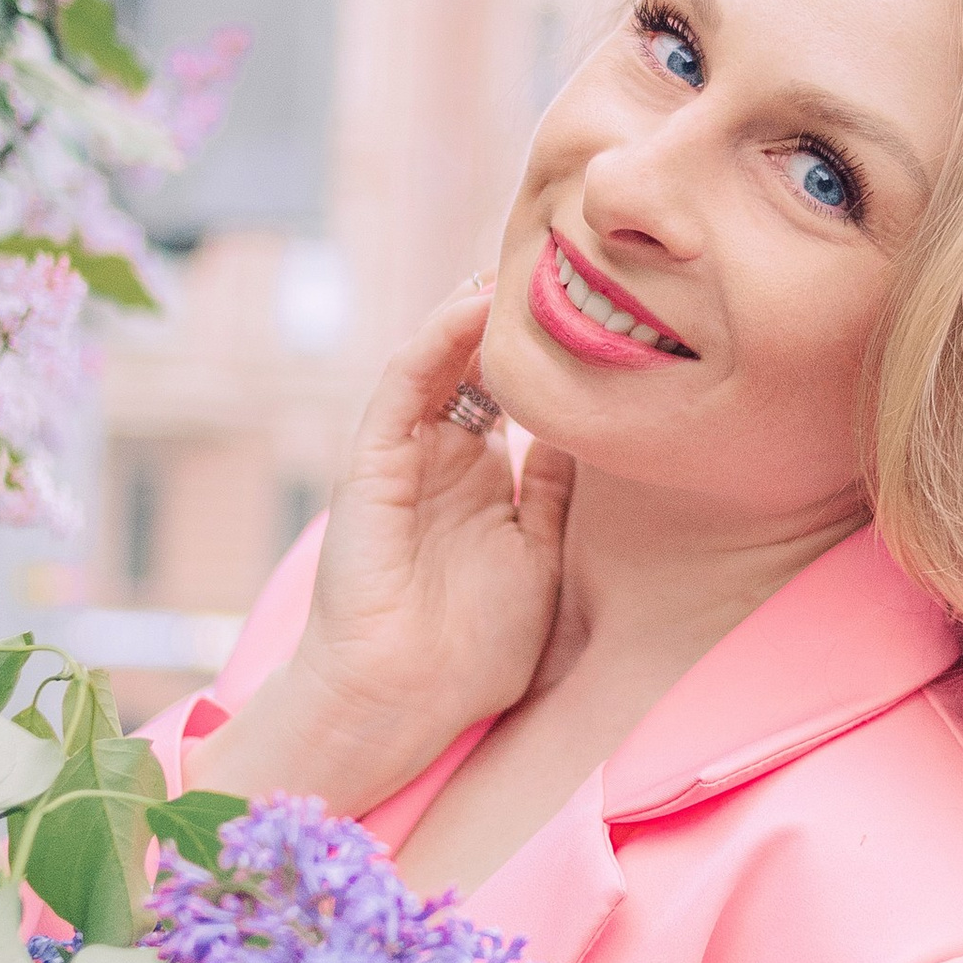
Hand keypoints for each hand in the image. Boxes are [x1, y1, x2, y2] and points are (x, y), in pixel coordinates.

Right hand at [194, 281, 572, 812]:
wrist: (404, 701)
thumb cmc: (470, 651)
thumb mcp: (538, 558)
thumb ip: (554, 494)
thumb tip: (588, 435)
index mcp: (481, 482)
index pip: (510, 396)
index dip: (544, 353)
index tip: (591, 309)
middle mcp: (440, 460)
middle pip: (474, 366)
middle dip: (509, 317)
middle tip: (557, 261)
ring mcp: (403, 457)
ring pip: (437, 362)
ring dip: (472, 314)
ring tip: (516, 265)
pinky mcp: (370, 462)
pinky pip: (401, 386)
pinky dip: (434, 342)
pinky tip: (471, 309)